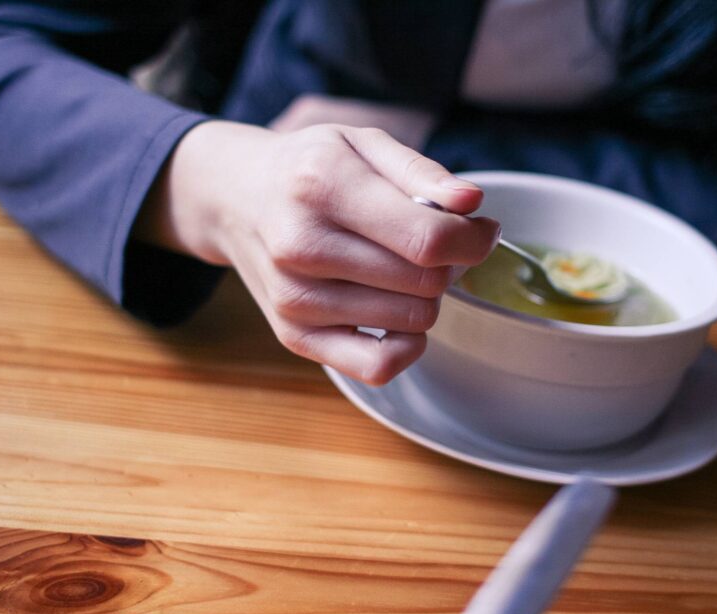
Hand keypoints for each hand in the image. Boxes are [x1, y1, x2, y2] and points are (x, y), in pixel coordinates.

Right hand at [137, 121, 499, 384]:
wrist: (236, 198)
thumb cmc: (309, 169)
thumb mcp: (363, 143)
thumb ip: (422, 172)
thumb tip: (472, 202)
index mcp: (323, 187)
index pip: (429, 239)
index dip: (474, 239)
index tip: (480, 229)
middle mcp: (302, 247)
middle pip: (426, 283)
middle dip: (449, 263)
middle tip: (433, 243)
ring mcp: (295, 299)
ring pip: (413, 322)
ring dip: (425, 297)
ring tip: (401, 268)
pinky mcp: (295, 337)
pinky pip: (378, 367)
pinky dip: (405, 344)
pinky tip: (397, 312)